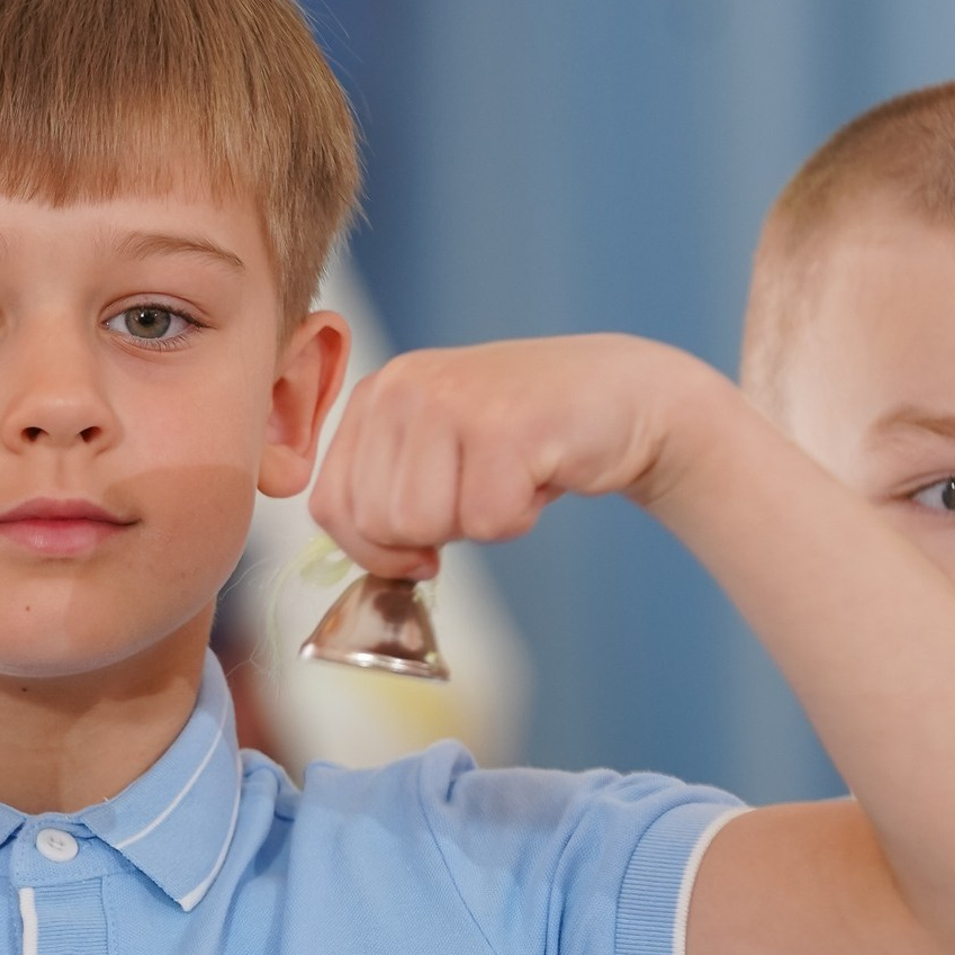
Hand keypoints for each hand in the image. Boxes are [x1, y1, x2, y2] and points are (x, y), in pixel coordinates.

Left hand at [308, 334, 728, 578]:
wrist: (623, 397)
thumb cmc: (523, 440)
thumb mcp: (435, 457)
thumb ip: (386, 496)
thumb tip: (370, 566)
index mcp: (375, 397)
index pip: (331, 506)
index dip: (374, 549)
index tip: (422, 546)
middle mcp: (402, 387)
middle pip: (377, 524)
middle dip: (435, 534)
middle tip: (482, 489)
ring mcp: (450, 400)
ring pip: (424, 526)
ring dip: (479, 523)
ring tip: (509, 476)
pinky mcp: (502, 425)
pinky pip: (487, 522)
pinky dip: (520, 517)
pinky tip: (539, 472)